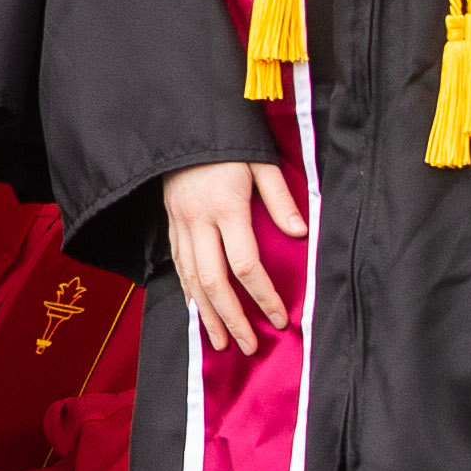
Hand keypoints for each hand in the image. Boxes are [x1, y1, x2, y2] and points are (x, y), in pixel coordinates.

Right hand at [162, 158, 306, 356]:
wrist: (180, 124)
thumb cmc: (227, 142)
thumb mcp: (260, 161)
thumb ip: (280, 198)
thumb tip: (301, 233)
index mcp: (226, 208)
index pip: (245, 264)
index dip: (263, 295)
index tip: (279, 319)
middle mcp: (199, 222)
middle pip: (213, 282)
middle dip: (232, 318)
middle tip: (249, 346)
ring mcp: (180, 225)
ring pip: (190, 280)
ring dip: (206, 315)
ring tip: (221, 343)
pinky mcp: (169, 224)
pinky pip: (177, 266)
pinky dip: (188, 293)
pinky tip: (197, 312)